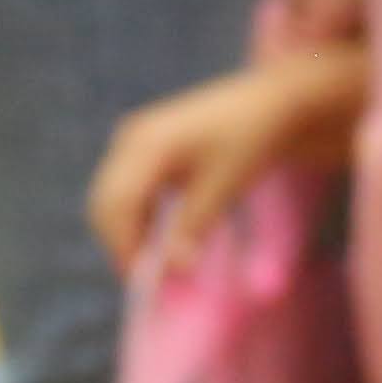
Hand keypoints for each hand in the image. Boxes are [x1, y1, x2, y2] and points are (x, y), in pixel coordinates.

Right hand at [88, 45, 368, 271]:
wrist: (274, 102)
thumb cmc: (253, 139)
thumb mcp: (225, 184)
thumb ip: (194, 225)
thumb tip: (174, 269)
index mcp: (146, 143)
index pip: (116, 204)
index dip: (124, 245)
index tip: (142, 280)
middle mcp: (131, 139)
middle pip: (107, 202)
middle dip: (122, 241)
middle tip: (148, 278)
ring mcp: (135, 140)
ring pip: (116, 198)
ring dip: (132, 230)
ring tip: (157, 262)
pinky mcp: (146, 147)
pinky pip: (131, 188)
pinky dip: (143, 215)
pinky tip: (164, 236)